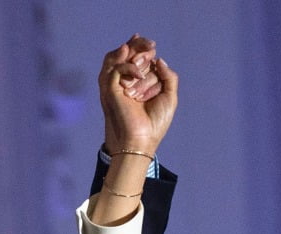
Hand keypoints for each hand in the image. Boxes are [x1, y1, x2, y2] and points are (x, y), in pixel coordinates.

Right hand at [100, 34, 177, 155]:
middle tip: (150, 46)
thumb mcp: (170, 96)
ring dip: (134, 54)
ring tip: (144, 55)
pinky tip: (139, 73)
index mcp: (141, 84)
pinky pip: (116, 69)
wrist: (142, 140)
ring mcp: (118, 86)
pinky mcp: (111, 90)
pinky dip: (128, 67)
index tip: (154, 51)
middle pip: (129, 55)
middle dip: (140, 48)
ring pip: (120, 59)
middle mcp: (128, 83)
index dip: (146, 51)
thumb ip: (168, 76)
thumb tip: (159, 59)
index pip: (141, 60)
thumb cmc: (156, 123)